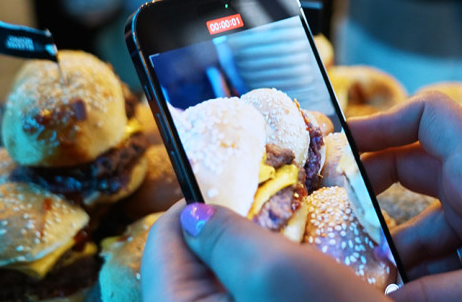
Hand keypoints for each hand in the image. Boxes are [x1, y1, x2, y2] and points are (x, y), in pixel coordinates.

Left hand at [141, 201, 387, 301]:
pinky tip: (296, 253)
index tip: (238, 175)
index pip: (165, 237)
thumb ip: (225, 237)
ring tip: (287, 220)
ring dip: (254, 240)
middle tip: (269, 194)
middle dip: (232, 218)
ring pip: (223, 268)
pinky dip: (266, 265)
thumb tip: (190, 211)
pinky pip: (245, 286)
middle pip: (194, 252)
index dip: (199, 198)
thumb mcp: (275, 273)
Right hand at [349, 92, 461, 301]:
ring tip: (368, 273)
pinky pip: (441, 249)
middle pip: (412, 164)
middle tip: (337, 206)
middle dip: (372, 186)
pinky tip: (403, 293)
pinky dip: (419, 268)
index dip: (384, 121)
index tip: (345, 143)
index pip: (430, 117)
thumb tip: (381, 300)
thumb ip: (437, 295)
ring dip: (395, 244)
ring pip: (422, 217)